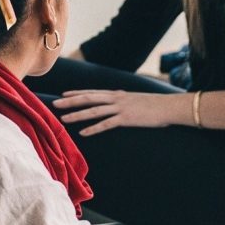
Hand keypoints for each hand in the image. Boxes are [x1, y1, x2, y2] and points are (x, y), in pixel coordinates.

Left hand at [53, 90, 185, 135]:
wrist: (169, 106)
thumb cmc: (155, 105)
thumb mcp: (136, 99)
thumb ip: (124, 100)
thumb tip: (117, 100)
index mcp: (118, 94)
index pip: (93, 92)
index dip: (77, 93)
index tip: (63, 95)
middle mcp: (116, 98)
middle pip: (88, 98)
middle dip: (70, 101)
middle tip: (55, 104)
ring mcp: (121, 108)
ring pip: (94, 111)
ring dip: (77, 115)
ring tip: (64, 119)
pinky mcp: (126, 119)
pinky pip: (106, 124)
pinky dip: (94, 128)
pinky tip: (83, 133)